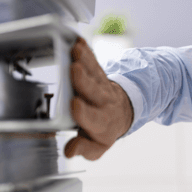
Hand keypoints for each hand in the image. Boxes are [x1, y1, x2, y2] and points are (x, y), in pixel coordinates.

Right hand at [64, 36, 133, 159]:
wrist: (121, 112)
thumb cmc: (104, 130)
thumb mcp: (97, 147)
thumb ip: (84, 148)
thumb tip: (70, 150)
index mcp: (101, 122)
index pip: (92, 117)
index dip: (84, 112)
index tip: (75, 104)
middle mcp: (102, 102)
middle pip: (93, 90)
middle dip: (83, 80)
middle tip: (75, 70)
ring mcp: (101, 86)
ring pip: (93, 72)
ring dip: (85, 60)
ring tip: (76, 50)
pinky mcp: (98, 73)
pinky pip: (93, 61)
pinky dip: (86, 51)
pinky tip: (78, 41)